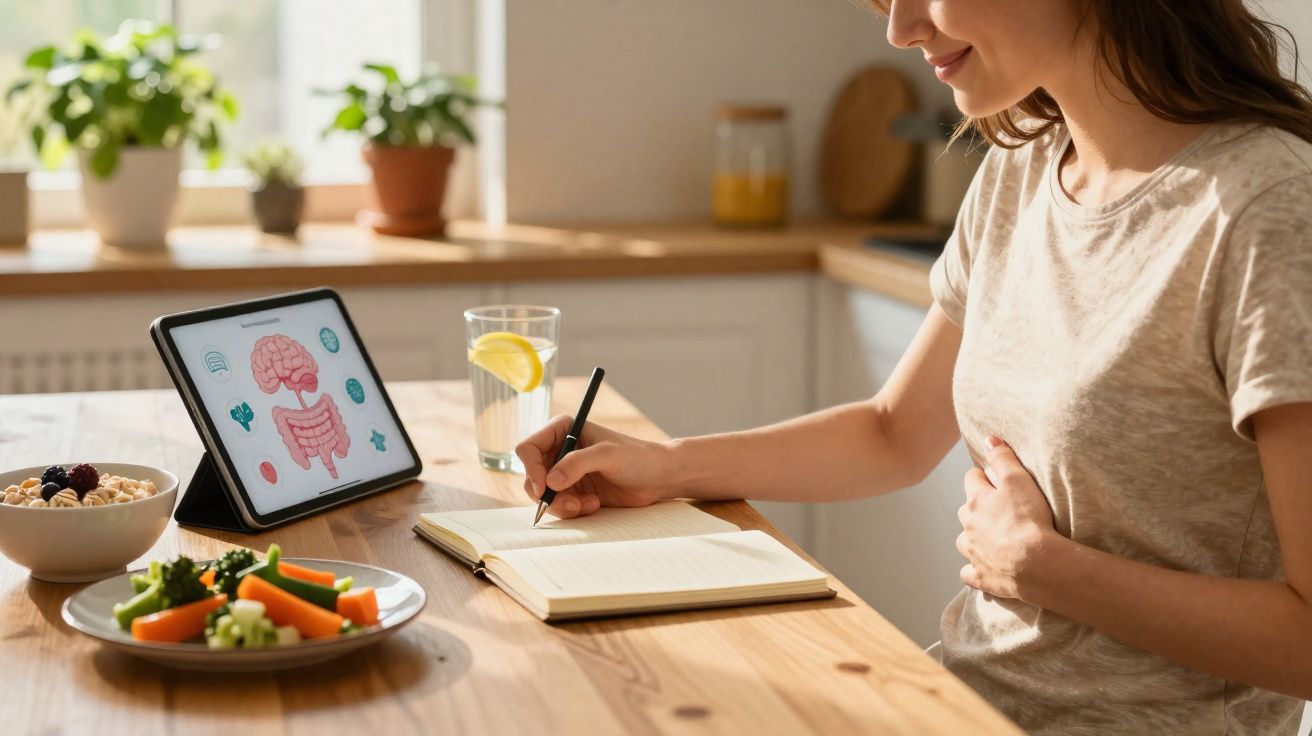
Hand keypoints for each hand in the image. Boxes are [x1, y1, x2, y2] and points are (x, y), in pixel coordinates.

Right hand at [515, 415, 672, 518]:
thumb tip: (550, 481)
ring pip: (542, 495)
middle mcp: (559, 451)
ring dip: (562, 505)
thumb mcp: (608, 455)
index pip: (529, 448)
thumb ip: (578, 463)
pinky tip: (594, 504)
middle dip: (548, 494)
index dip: (531, 469)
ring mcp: (564, 473)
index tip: (544, 487)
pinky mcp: (573, 492)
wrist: (657, 478)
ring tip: (588, 504)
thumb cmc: (638, 457)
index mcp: (563, 430)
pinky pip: (558, 506)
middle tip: (571, 504)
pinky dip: (572, 510)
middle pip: (531, 476)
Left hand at [956, 435, 1058, 600]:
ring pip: (964, 541)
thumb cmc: (1029, 518)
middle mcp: (968, 526)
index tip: (994, 479)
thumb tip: (988, 439)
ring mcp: (972, 553)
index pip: (972, 479)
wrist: (1036, 563)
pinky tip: (984, 568)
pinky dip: (974, 570)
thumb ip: (1002, 458)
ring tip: (991, 538)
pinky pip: (969, 573)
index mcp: (975, 501)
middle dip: (977, 508)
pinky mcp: (980, 577)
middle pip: (965, 510)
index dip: (983, 477)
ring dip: (974, 538)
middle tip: (998, 510)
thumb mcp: (1019, 479)